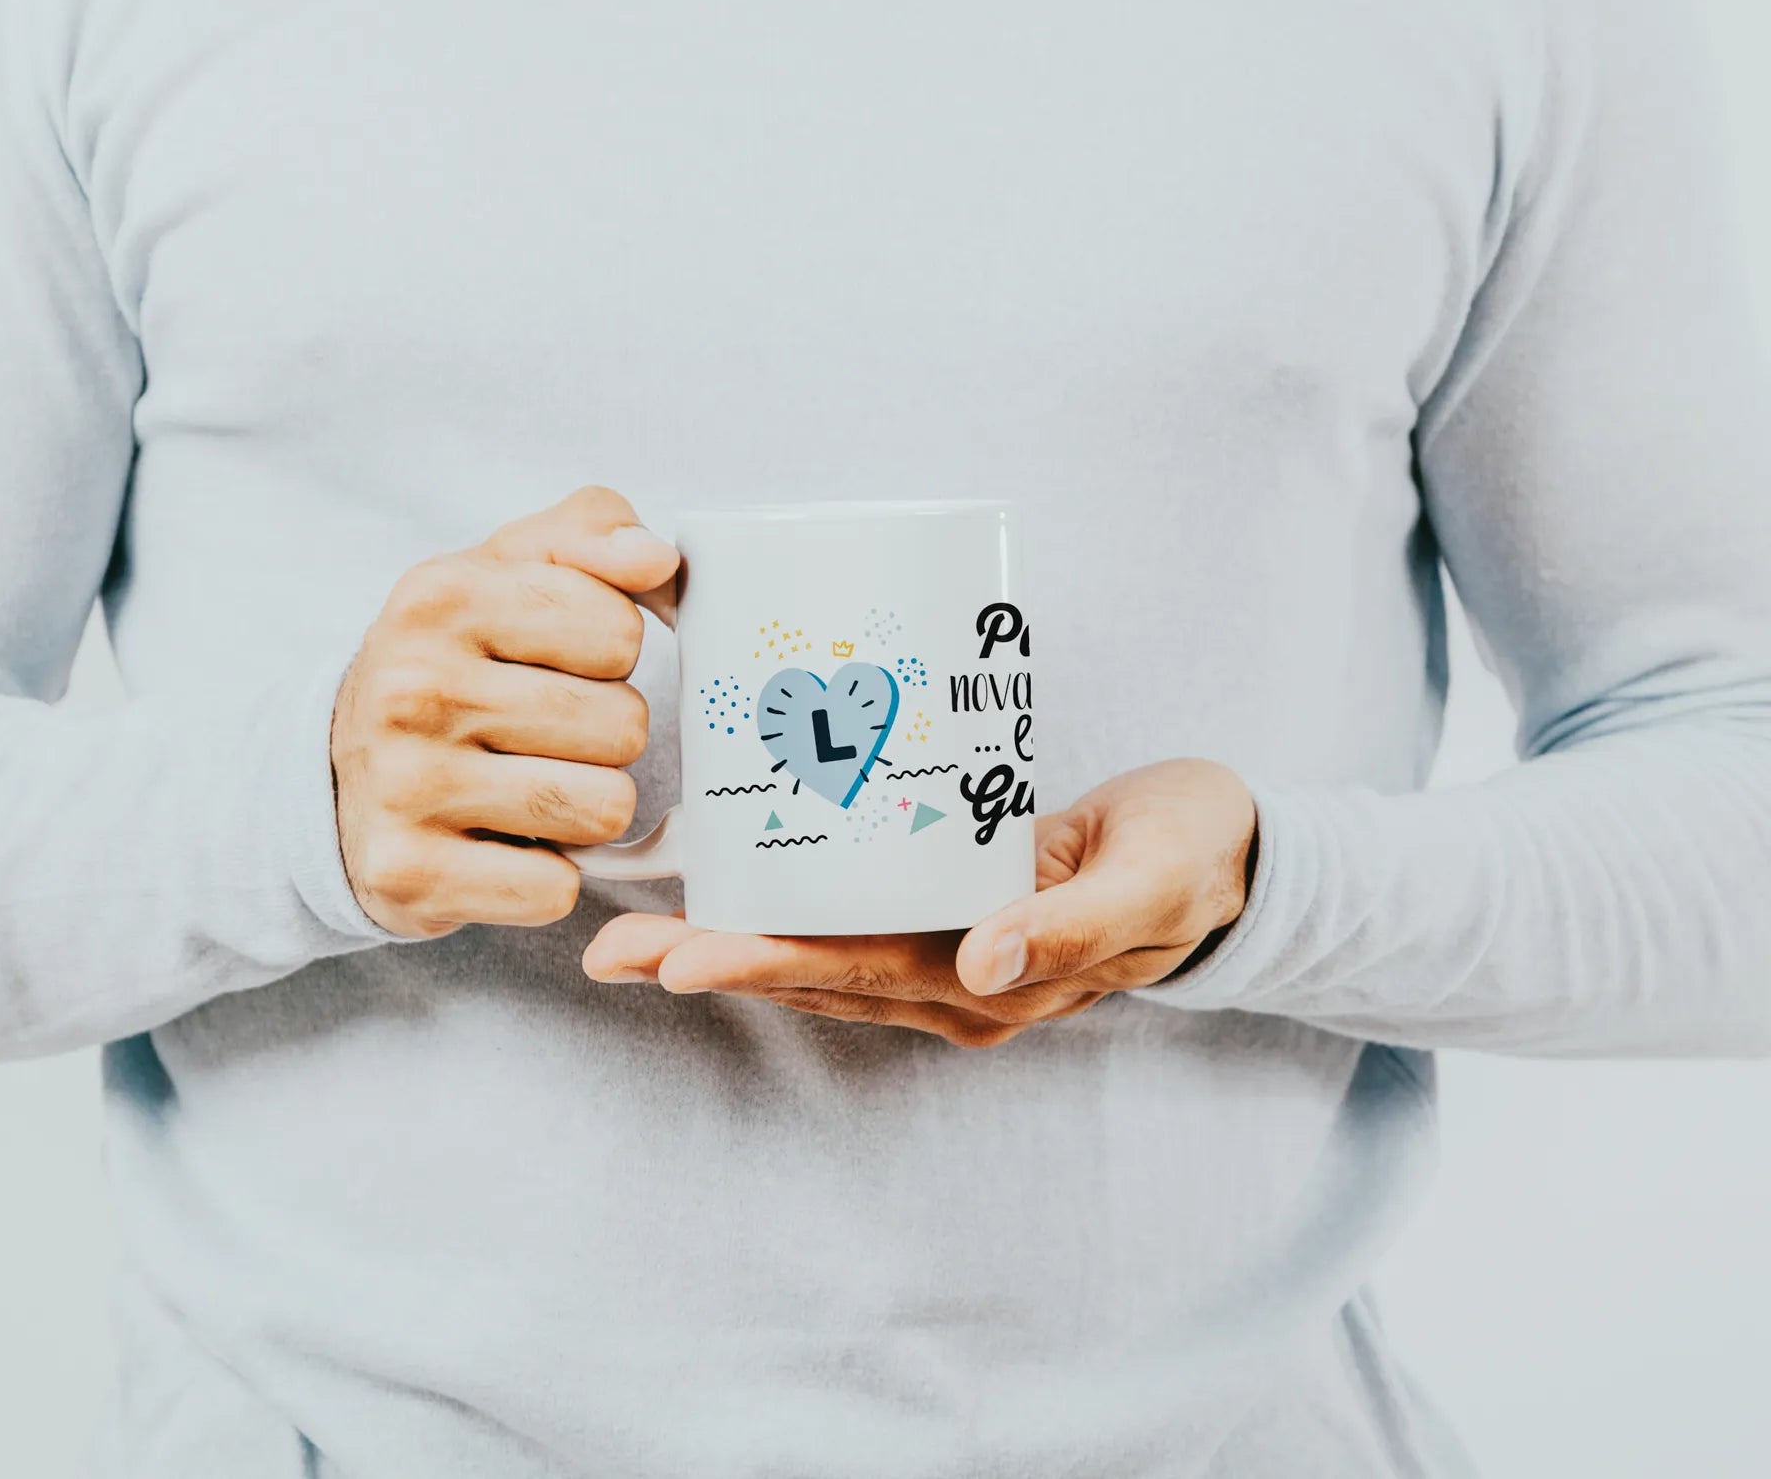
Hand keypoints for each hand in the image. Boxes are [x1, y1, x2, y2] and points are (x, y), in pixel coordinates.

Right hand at [333, 486, 677, 937]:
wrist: (331, 779)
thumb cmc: (450, 664)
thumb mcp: (505, 572)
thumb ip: (591, 535)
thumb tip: (658, 558)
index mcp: (441, 596)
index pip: (620, 630)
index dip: (609, 654)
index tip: (561, 662)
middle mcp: (413, 687)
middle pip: (623, 725)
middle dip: (604, 737)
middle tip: (543, 736)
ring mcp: (406, 785)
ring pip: (603, 808)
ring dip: (586, 807)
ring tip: (529, 787)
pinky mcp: (411, 875)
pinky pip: (556, 888)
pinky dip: (549, 875)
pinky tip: (504, 846)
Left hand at [581, 759, 1257, 1046]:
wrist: (1232, 860)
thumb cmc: (1192, 858)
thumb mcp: (1149, 882)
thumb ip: (1071, 927)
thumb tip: (981, 965)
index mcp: (1000, 983)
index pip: (860, 973)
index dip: (767, 964)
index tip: (681, 955)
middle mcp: (960, 986)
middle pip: (814, 977)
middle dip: (711, 964)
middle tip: (611, 951)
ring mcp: (949, 963)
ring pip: (818, 963)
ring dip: (725, 951)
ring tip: (630, 936)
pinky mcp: (947, 925)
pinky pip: (847, 934)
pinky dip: (779, 924)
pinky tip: (719, 904)